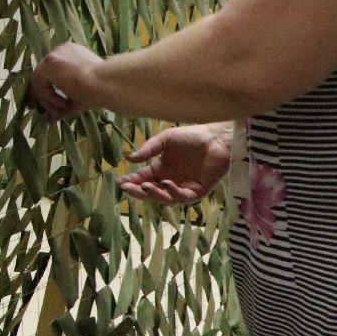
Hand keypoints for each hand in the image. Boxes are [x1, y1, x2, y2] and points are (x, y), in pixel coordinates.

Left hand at [29, 42, 102, 120]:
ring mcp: (55, 55)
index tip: (55, 106)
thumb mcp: (78, 98)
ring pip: (40, 80)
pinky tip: (63, 103)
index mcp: (72, 55)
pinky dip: (48, 97)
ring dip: (48, 100)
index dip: (49, 90)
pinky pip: (40, 84)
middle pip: (43, 75)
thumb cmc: (99, 91)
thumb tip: (51, 119)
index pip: (53, 72)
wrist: (107, 84)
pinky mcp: (50, 63)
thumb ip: (63, 105)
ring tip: (60, 111)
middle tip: (50, 112)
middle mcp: (62, 51)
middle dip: (44, 96)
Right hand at [116, 123, 231, 204]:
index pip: (142, 179)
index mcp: (160, 169)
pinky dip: (173, 192)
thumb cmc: (191, 137)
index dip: (131, 181)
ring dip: (154, 194)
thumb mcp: (165, 140)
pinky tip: (167, 183)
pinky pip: (182, 197)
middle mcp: (169, 181)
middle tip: (127, 188)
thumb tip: (129, 159)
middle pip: (151, 191)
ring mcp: (183, 188)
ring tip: (145, 186)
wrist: (216, 139)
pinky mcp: (197, 192)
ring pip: (165, 198)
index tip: (119, 181)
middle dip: (138, 191)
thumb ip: (148, 150)